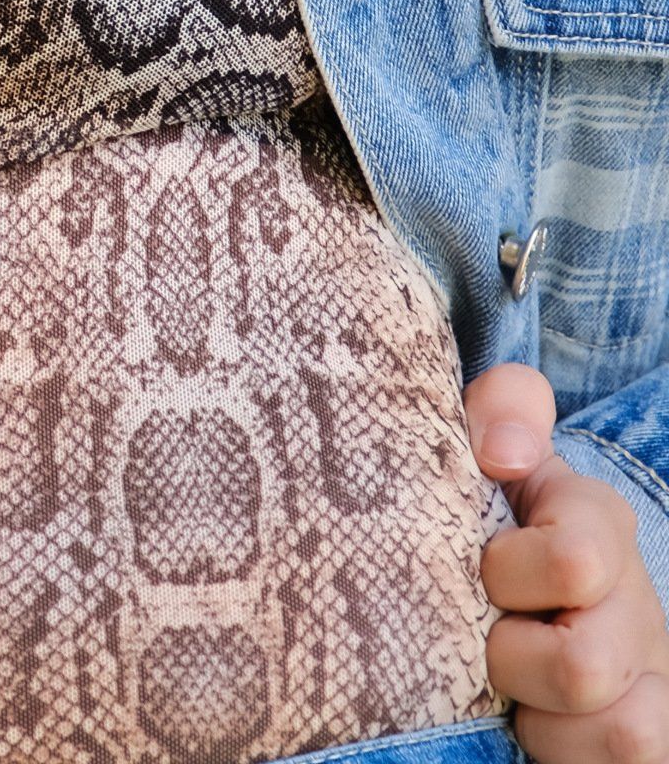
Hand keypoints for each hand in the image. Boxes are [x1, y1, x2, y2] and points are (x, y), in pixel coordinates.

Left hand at [466, 363, 668, 758]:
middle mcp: (642, 605)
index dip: (507, 574)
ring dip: (545, 722)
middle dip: (514, 661)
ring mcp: (655, 679)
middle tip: (490, 638)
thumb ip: (503, 409)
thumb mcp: (494, 448)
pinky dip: (567, 757)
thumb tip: (503, 452)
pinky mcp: (649, 740)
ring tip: (515, 688)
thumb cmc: (498, 519)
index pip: (573, 561)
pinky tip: (541, 727)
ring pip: (623, 734)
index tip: (485, 566)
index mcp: (601, 525)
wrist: (530, 594)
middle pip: (585, 668)